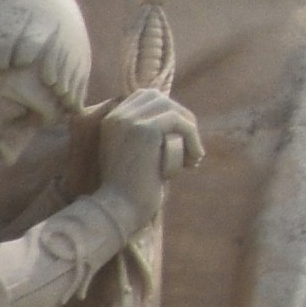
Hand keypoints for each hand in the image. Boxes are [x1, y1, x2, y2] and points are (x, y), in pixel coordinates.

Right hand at [92, 86, 204, 205]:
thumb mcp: (139, 154)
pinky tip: (193, 159)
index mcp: (112, 119)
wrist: (119, 208)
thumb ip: (152, 135)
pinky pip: (178, 122)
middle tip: (192, 148)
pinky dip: (192, 138)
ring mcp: (128, 120)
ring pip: (171, 110)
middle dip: (181, 119)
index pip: (146, 98)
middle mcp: (118, 115)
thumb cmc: (132, 189)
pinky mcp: (144, 129)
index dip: (168, 114)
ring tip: (194, 157)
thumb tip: (184, 121)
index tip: (180, 141)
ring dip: (189, 132)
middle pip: (160, 99)